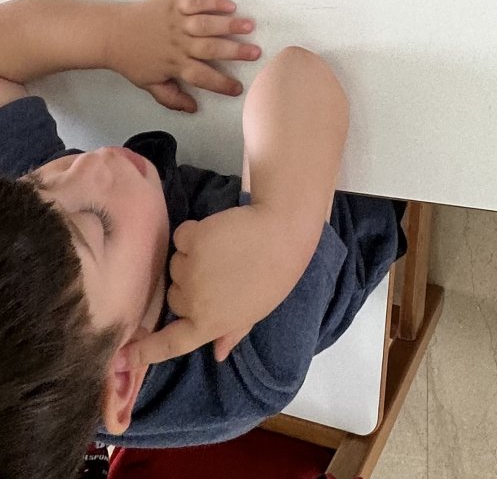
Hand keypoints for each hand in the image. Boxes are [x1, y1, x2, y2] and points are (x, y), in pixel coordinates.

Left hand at [106, 0, 261, 111]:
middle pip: (211, 48)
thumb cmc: (131, 60)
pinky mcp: (173, 4)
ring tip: (249, 26)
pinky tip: (230, 4)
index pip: (202, 77)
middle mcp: (179, 44)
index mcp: (174, 65)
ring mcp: (177, 22)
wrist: (111, 33)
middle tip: (255, 52)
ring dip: (229, 24)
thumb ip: (171, 98)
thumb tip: (194, 109)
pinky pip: (196, 2)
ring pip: (207, 24)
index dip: (221, 83)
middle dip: (235, 51)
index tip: (238, 88)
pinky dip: (213, 2)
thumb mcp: (149, 84)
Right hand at [131, 203, 306, 367]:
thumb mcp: (255, 312)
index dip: (142, 353)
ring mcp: (190, 270)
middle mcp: (194, 302)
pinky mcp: (191, 239)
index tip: (118, 358)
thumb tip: (218, 354)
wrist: (283, 233)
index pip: (169, 344)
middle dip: (188, 286)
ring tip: (222, 251)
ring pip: (176, 264)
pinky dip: (193, 234)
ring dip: (191, 258)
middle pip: (174, 295)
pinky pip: (181, 237)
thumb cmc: (275, 275)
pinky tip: (216, 233)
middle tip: (219, 273)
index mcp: (209, 325)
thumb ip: (231, 332)